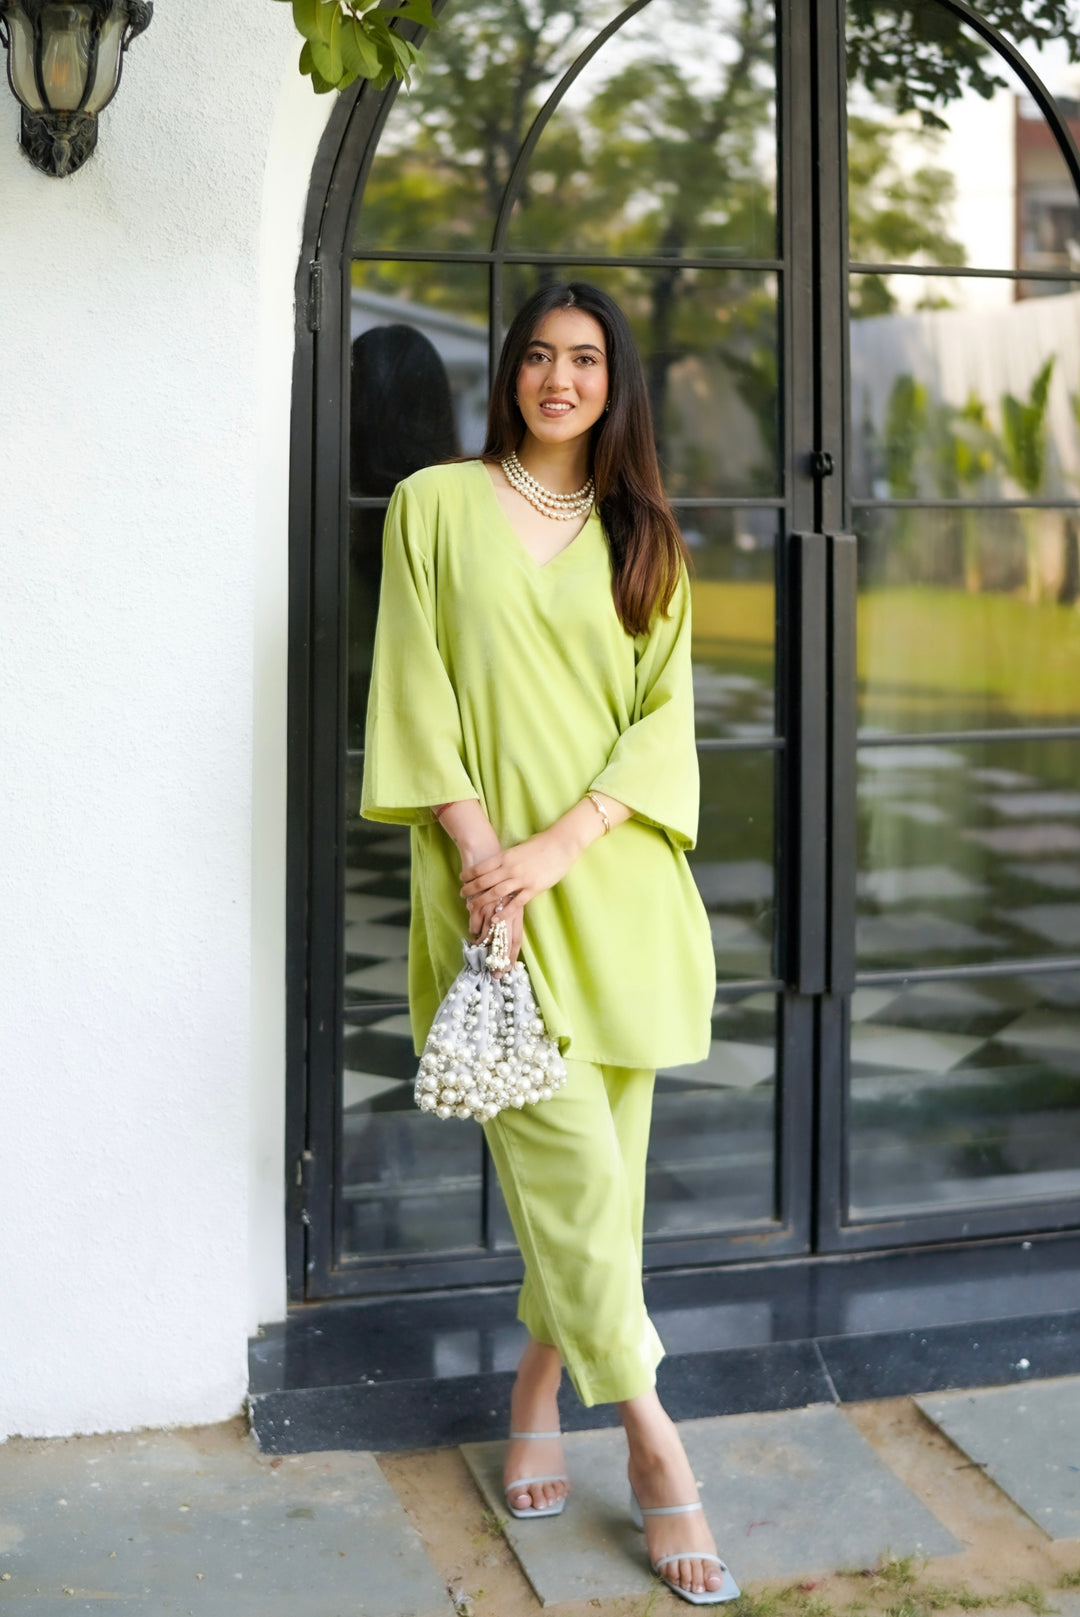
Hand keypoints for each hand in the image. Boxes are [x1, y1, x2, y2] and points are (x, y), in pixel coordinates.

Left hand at [460, 829, 576, 962]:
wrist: (561, 844)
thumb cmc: (541, 843)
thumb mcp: (518, 847)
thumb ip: (507, 857)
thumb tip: (496, 863)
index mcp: (505, 856)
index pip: (481, 867)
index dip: (469, 874)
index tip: (462, 879)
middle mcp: (510, 868)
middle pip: (484, 882)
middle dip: (470, 889)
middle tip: (462, 894)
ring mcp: (521, 879)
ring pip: (496, 893)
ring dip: (481, 901)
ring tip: (472, 907)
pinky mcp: (533, 888)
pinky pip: (515, 903)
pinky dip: (504, 912)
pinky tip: (495, 919)